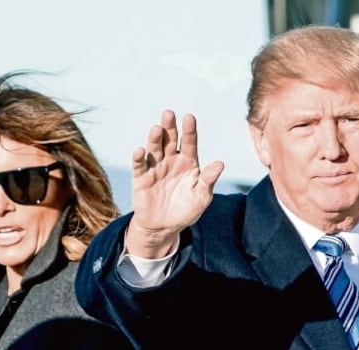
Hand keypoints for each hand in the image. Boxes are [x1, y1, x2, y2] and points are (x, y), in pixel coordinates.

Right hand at [126, 110, 224, 258]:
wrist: (164, 227)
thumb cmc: (186, 210)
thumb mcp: (201, 197)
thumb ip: (208, 180)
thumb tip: (220, 164)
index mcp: (188, 162)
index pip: (189, 143)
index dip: (189, 130)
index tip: (189, 118)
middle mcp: (171, 161)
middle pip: (170, 139)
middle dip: (169, 126)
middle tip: (169, 114)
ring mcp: (155, 168)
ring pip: (154, 148)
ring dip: (155, 138)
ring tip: (157, 129)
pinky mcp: (141, 179)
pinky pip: (139, 166)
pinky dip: (138, 158)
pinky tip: (140, 151)